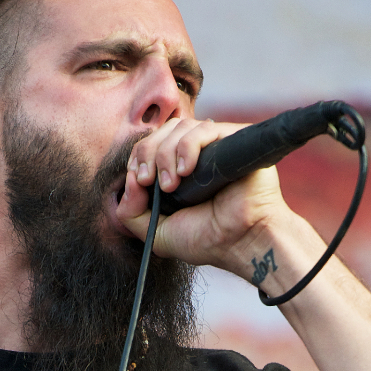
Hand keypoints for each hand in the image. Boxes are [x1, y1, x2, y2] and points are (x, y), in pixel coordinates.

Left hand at [112, 118, 299, 275]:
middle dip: (148, 155)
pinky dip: (187, 148)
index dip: (138, 157)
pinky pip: (203, 129)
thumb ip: (131, 212)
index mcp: (177, 167)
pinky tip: (186, 171)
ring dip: (166, 154)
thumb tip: (128, 181)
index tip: (139, 181)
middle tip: (150, 182)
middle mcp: (196, 152)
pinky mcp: (234, 138)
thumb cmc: (206, 239)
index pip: (150, 145)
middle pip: (161, 132)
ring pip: (179, 127)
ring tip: (172, 185)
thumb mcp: (156, 233)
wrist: (241, 243)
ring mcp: (215, 143)